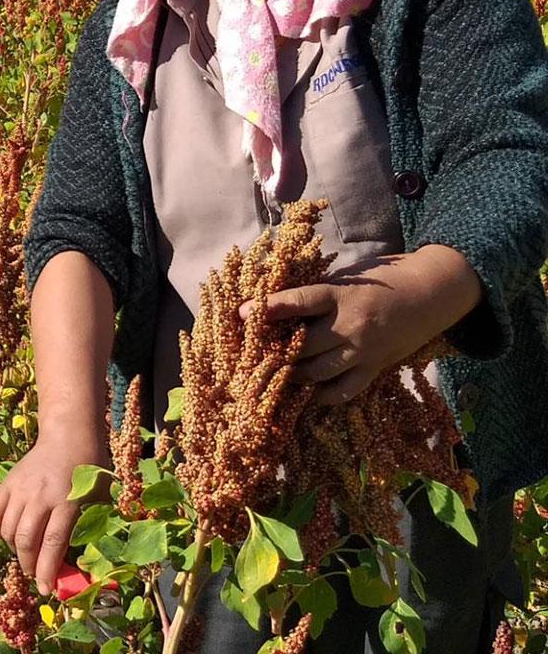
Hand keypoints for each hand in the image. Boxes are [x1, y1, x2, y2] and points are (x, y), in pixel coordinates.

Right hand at [0, 429, 109, 595]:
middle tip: (36, 573)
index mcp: (67, 499)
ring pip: (9, 530)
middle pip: (27, 539)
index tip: (45, 590)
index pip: (53, 542)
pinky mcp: (8, 482)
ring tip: (28, 553)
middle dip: (29, 565)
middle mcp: (40, 494)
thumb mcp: (100, 498)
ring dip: (16, 550)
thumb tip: (85, 566)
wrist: (69, 435)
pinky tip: (11, 534)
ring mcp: (21, 487)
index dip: (47, 570)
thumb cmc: (90, 470)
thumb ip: (91, 529)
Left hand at [238, 244, 480, 405]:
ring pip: (317, 373)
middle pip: (302, 346)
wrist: (431, 293)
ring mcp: (363, 351)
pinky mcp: (375, 369)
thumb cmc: (382, 278)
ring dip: (292, 375)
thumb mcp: (346, 276)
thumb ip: (316, 292)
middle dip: (274, 350)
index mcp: (340, 295)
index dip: (267, 308)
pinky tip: (303, 394)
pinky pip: (342, 391)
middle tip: (252, 353)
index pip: (297, 302)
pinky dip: (320, 396)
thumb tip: (275, 303)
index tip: (241, 312)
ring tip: (271, 374)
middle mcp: (350, 326)